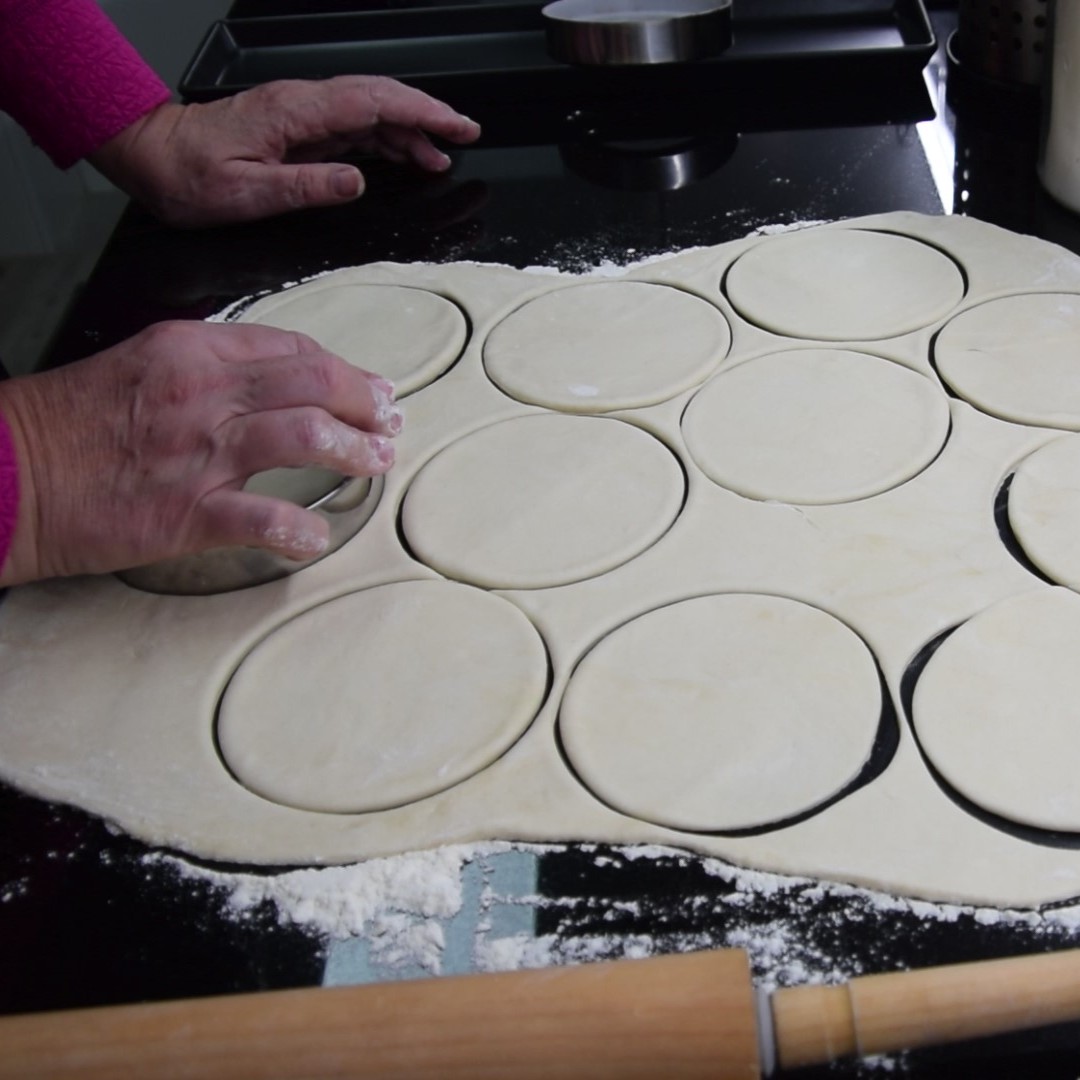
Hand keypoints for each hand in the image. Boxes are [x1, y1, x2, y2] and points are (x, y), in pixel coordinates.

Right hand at [0, 321, 400, 585]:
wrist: (8, 470)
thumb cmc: (72, 423)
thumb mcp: (145, 366)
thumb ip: (212, 369)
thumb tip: (278, 384)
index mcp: (192, 350)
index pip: (293, 350)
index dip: (343, 370)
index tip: (369, 389)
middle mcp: (203, 392)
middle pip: (314, 383)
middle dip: (365, 402)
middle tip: (389, 423)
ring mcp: (198, 451)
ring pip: (305, 435)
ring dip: (354, 450)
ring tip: (377, 463)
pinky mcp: (186, 511)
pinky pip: (264, 518)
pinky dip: (301, 529)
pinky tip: (317, 536)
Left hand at [89, 76, 481, 227]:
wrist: (153, 159)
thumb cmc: (190, 176)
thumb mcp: (247, 192)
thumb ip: (307, 186)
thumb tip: (357, 182)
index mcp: (295, 113)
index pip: (374, 102)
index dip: (423, 113)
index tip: (457, 128)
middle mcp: (302, 106)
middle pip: (380, 99)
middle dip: (428, 116)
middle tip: (464, 137)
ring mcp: (300, 115)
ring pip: (369, 112)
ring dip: (408, 132)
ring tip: (438, 158)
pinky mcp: (296, 129)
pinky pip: (351, 128)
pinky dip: (383, 140)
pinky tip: (399, 157)